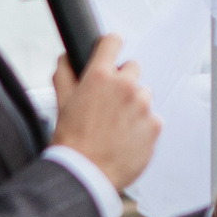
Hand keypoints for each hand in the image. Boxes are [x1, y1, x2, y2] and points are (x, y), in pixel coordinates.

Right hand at [50, 35, 160, 189]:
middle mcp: (125, 87)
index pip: (112, 41)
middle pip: (132, 68)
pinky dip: (141, 126)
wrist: (86, 175)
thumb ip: (64, 74)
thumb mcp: (61, 103)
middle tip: (108, 103)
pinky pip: (151, 118)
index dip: (110, 46)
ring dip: (133, 105)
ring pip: (142, 95)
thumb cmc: (72, 142)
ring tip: (115, 126)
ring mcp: (143, 106)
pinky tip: (125, 138)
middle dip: (121, 81)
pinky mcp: (154, 125)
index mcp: (100, 77)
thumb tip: (66, 58)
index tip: (110, 51)